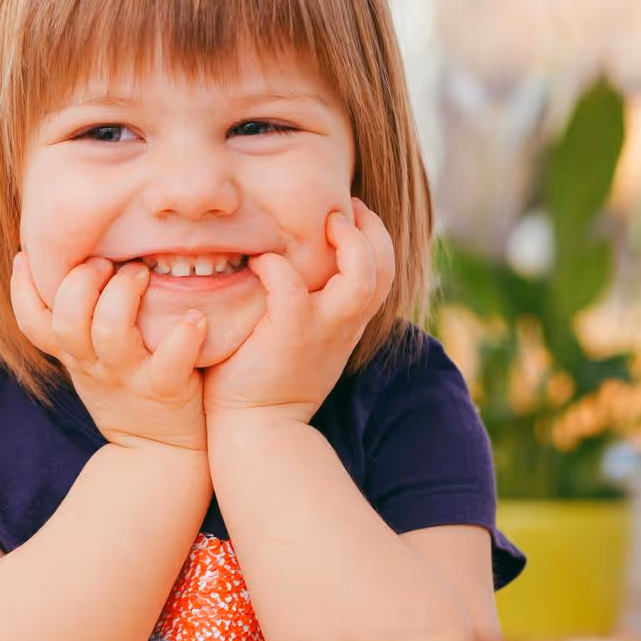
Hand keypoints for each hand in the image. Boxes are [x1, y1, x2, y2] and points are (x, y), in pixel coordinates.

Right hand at [10, 253, 208, 454]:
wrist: (158, 455)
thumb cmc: (126, 392)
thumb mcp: (89, 362)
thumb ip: (79, 322)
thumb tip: (73, 263)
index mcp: (73, 353)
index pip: (31, 322)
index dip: (21, 289)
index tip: (26, 255)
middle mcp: (93, 364)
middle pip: (67, 320)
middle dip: (81, 281)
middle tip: (105, 262)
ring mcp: (128, 377)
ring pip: (111, 333)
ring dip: (124, 295)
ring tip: (142, 273)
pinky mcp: (164, 390)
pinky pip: (170, 362)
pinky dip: (183, 336)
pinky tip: (195, 318)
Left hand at [202, 199, 396, 422]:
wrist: (256, 432)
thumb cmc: (265, 382)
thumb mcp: (300, 341)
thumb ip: (307, 307)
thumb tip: (289, 265)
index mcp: (347, 323)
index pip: (382, 272)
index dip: (374, 238)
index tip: (350, 215)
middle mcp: (343, 325)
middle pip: (384, 268)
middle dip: (371, 230)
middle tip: (344, 208)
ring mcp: (321, 330)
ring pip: (362, 278)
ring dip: (348, 243)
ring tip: (324, 223)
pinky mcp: (289, 335)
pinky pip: (290, 286)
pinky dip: (277, 266)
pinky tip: (259, 262)